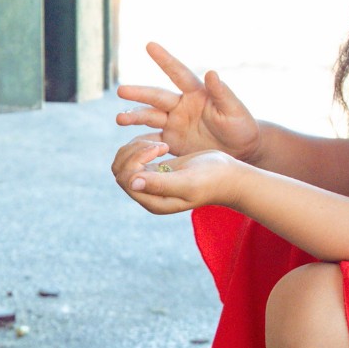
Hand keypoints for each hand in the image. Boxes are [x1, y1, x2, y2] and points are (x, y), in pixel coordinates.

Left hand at [111, 137, 242, 216]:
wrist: (228, 176)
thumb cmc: (212, 180)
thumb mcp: (188, 182)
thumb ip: (160, 185)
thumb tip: (132, 183)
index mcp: (153, 201)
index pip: (126, 179)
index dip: (137, 159)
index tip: (162, 148)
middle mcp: (148, 194)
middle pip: (120, 171)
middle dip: (134, 152)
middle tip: (158, 145)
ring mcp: (150, 183)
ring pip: (124, 163)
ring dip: (136, 148)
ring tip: (160, 145)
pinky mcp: (156, 171)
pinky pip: (134, 158)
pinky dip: (142, 147)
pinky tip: (163, 146)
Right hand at [116, 43, 264, 165]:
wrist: (240, 151)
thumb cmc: (241, 126)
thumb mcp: (234, 110)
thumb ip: (222, 93)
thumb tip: (211, 72)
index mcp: (196, 93)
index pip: (178, 73)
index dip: (165, 59)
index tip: (150, 45)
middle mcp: (180, 106)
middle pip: (156, 97)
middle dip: (138, 93)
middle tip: (121, 90)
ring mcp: (174, 124)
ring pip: (149, 117)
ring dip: (134, 116)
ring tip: (119, 118)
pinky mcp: (171, 142)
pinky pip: (151, 140)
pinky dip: (140, 142)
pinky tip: (127, 142)